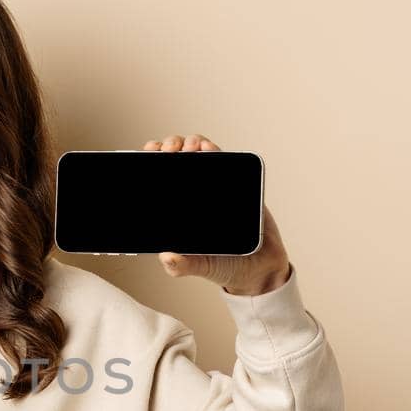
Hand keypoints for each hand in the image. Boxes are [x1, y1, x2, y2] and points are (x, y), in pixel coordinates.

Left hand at [143, 134, 292, 295]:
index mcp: (177, 212)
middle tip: (168, 151)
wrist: (261, 268)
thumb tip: (166, 256)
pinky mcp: (235, 184)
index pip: (158, 180)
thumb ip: (183, 265)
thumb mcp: (201, 266)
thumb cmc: (225, 267)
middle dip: (168, 147)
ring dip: (189, 143)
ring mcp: (213, 187)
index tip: (148, 154)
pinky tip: (207, 147)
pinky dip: (213, 149)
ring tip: (188, 147)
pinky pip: (223, 160)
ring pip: (197, 155)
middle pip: (175, 161)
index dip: (150, 163)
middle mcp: (192, 196)